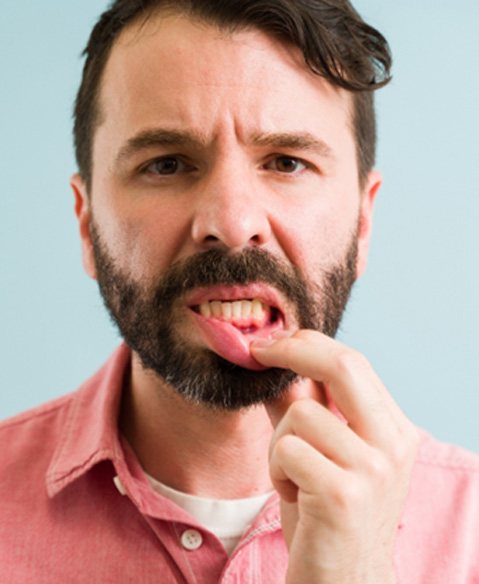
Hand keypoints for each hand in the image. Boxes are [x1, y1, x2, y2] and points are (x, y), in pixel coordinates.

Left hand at [251, 330, 418, 583]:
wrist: (344, 581)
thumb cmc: (327, 512)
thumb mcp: (321, 452)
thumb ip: (303, 406)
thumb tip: (271, 361)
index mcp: (394, 429)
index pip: (353, 363)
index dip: (307, 343)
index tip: (271, 342)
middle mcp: (393, 445)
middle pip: (342, 366)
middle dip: (291, 350)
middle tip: (257, 351)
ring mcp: (373, 470)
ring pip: (300, 414)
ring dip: (278, 444)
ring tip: (292, 476)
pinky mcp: (343, 495)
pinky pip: (286, 449)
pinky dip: (276, 470)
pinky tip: (294, 496)